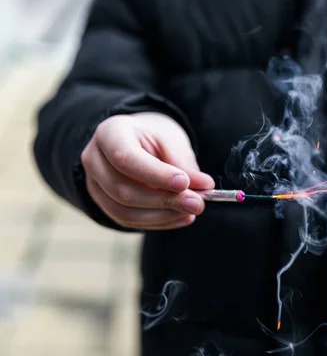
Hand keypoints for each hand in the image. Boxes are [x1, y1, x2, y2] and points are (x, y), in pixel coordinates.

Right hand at [81, 112, 214, 229]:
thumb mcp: (171, 139)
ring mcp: (94, 185)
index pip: (125, 158)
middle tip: (198, 203)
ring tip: (192, 210)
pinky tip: (182, 216)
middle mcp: (94, 160)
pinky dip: (159, 222)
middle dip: (164, 200)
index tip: (185, 183)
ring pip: (124, 211)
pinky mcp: (103, 204)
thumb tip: (203, 187)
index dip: (156, 175)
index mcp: (109, 133)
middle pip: (123, 190)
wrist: (138, 140)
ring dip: (163, 215)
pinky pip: (128, 221)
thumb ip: (184, 163)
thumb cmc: (155, 137)